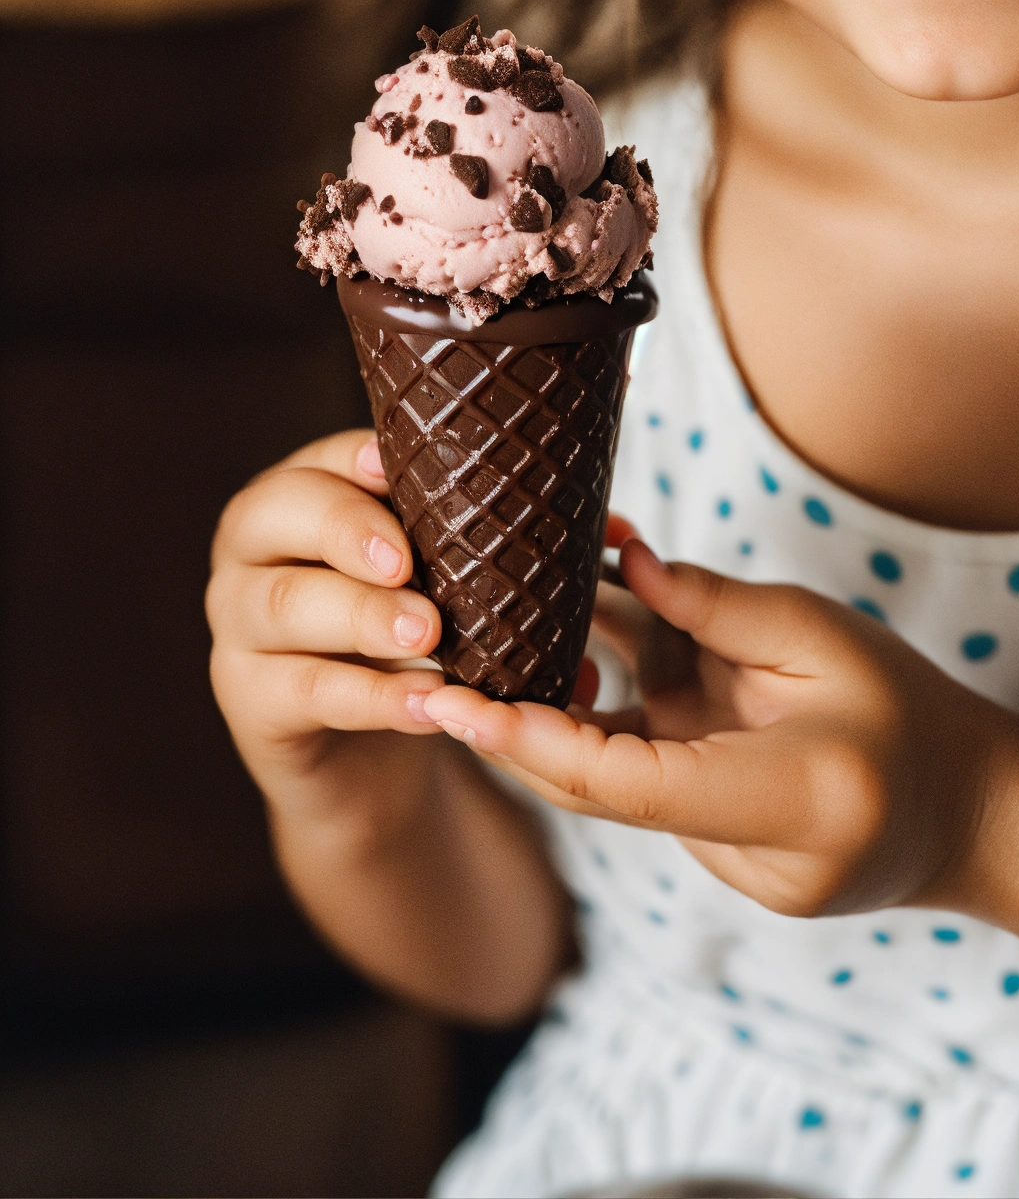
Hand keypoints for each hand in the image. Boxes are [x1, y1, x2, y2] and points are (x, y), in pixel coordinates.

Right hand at [207, 429, 448, 809]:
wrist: (365, 760)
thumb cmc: (406, 637)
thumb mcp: (430, 579)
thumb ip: (464, 542)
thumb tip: (580, 521)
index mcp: (298, 500)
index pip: (319, 459)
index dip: (353, 458)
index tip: (391, 467)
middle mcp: (253, 551)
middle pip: (275, 514)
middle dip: (346, 530)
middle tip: (407, 563)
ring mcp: (238, 626)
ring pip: (284, 604)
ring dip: (362, 615)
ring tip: (429, 634)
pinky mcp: (249, 700)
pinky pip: (304, 691)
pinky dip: (370, 697)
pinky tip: (426, 703)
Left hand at [421, 540, 1008, 918]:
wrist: (972, 817)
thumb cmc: (912, 712)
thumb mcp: (827, 636)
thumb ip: (723, 607)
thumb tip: (629, 566)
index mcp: (782, 796)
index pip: (624, 777)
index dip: (529, 740)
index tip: (455, 704)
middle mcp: (742, 849)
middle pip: (595, 789)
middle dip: (508, 727)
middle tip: (429, 657)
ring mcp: (727, 866)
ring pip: (614, 780)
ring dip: (559, 706)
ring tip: (487, 620)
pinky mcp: (719, 852)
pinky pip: (645, 777)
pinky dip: (607, 717)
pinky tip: (570, 641)